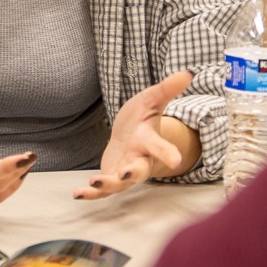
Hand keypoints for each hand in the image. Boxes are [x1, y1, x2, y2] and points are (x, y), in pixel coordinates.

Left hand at [73, 70, 194, 200]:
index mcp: (149, 141)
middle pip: (139, 170)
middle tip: (125, 174)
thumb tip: (188, 72)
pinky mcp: (111, 177)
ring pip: (119, 183)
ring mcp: (125, 171)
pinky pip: (102, 190)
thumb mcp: (152, 100)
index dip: (168, 153)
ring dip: (107, 184)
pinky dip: (91, 193)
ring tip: (94, 181)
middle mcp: (139, 159)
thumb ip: (167, 89)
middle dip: (133, 173)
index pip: (160, 146)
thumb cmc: (142, 118)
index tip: (176, 160)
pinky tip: (77, 193)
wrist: (131, 135)